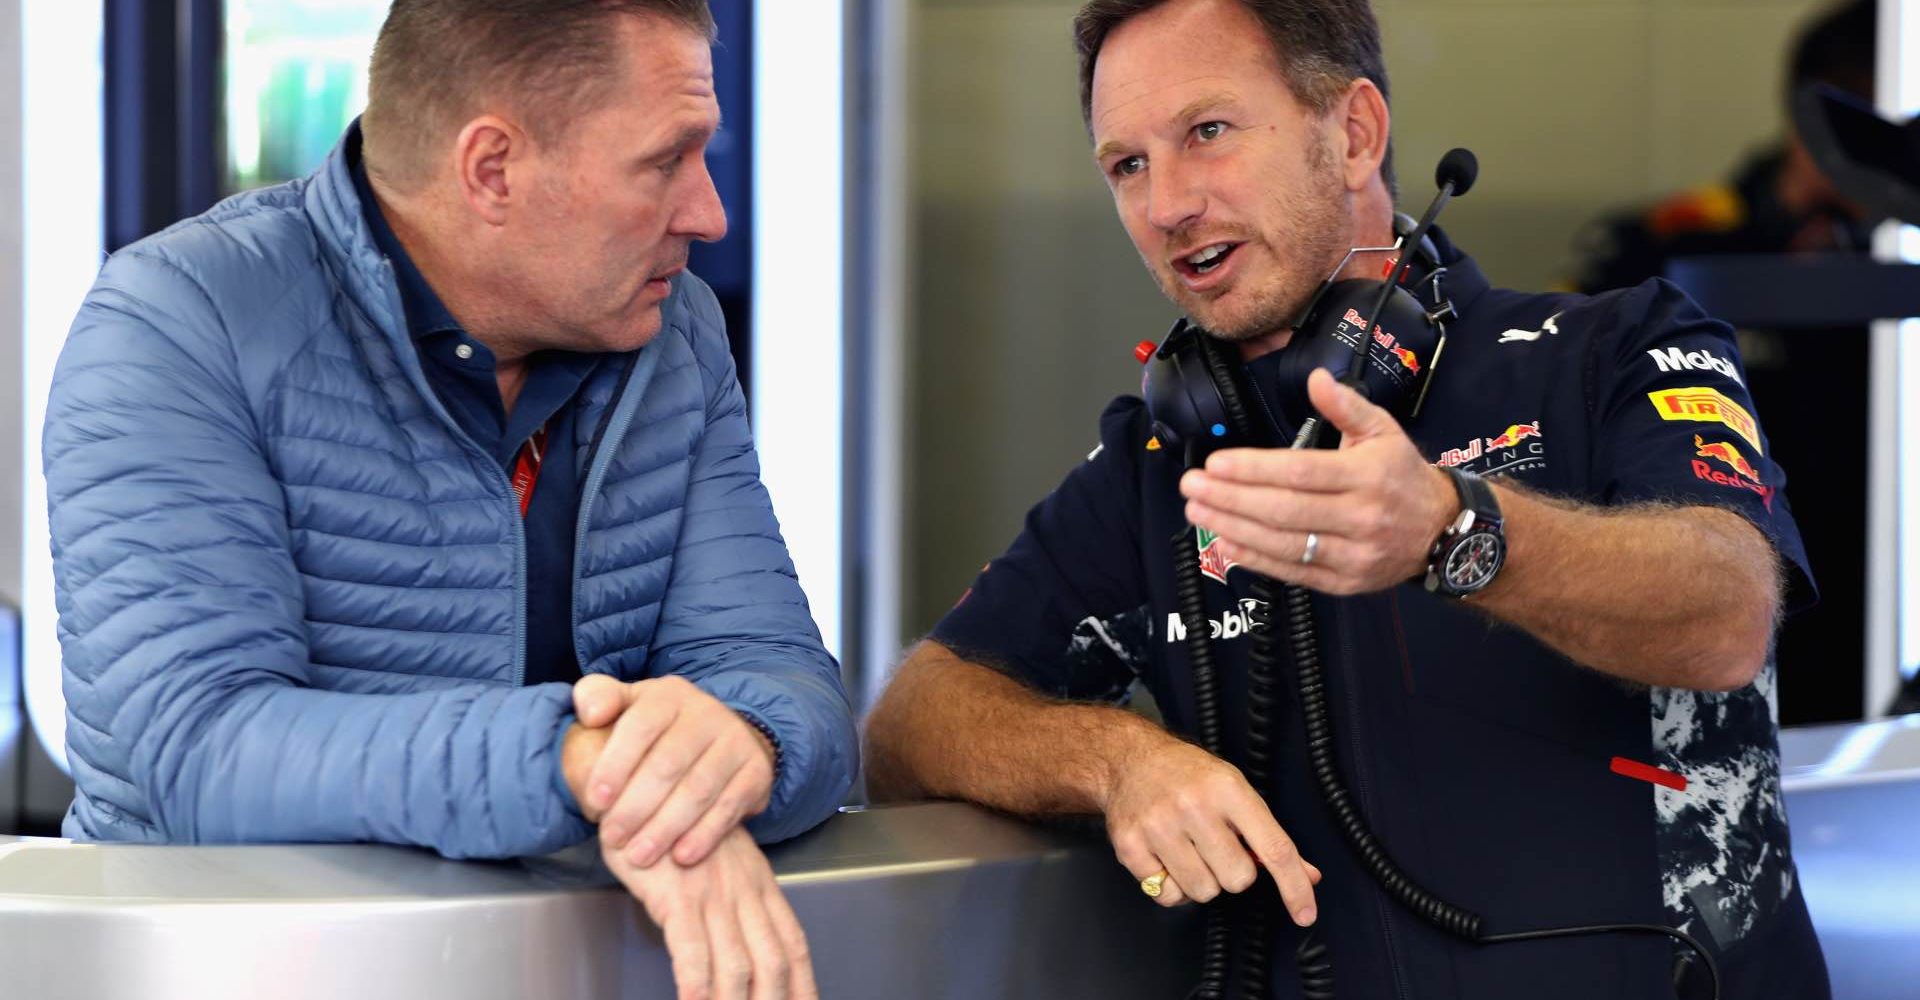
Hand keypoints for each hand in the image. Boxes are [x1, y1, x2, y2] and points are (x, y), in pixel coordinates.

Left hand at [569, 674, 776, 868]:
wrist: (721, 738)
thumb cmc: (658, 730)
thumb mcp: (627, 705)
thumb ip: (597, 699)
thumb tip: (591, 714)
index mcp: (669, 695)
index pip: (640, 726)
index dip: (615, 765)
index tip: (595, 802)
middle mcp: (707, 712)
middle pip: (668, 764)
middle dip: (635, 806)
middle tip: (613, 838)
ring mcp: (736, 740)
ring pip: (699, 789)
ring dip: (666, 827)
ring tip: (640, 855)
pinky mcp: (757, 771)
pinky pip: (730, 806)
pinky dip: (705, 834)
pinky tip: (682, 856)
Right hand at [606, 825, 816, 999]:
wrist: (647, 790)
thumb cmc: (677, 832)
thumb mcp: (724, 862)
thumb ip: (740, 899)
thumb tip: (751, 945)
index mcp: (760, 885)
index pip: (792, 943)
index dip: (804, 983)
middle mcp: (744, 892)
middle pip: (774, 961)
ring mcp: (713, 896)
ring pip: (737, 965)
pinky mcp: (678, 897)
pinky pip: (692, 952)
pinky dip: (696, 986)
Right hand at [1102, 736, 1320, 924]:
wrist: (1130, 759)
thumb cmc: (1188, 775)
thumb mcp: (1235, 790)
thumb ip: (1268, 835)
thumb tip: (1307, 875)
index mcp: (1228, 790)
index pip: (1273, 849)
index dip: (1293, 886)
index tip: (1304, 913)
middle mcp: (1193, 806)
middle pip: (1237, 880)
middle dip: (1232, 871)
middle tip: (1216, 846)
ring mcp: (1158, 827)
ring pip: (1204, 892)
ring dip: (1202, 880)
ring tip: (1189, 850)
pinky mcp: (1131, 847)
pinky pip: (1167, 896)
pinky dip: (1172, 886)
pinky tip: (1166, 857)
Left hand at [1180, 368, 1458, 595]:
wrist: (1443, 532)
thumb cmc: (1402, 476)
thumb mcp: (1384, 431)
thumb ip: (1346, 405)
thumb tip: (1316, 379)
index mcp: (1367, 475)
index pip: (1300, 472)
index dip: (1254, 469)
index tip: (1216, 463)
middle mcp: (1360, 517)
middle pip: (1284, 510)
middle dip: (1231, 498)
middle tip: (1191, 486)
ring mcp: (1352, 555)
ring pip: (1284, 544)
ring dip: (1233, 528)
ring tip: (1198, 510)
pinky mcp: (1344, 583)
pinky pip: (1293, 572)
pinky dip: (1255, 559)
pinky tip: (1224, 542)